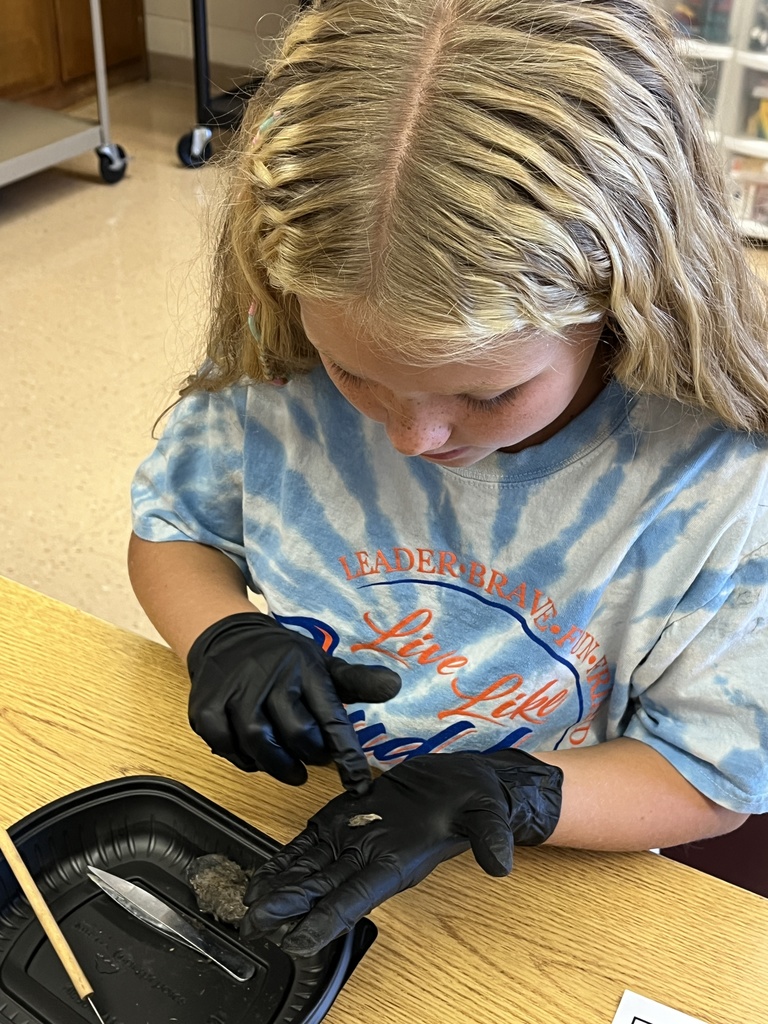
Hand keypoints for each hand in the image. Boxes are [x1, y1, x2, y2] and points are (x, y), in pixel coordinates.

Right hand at [186, 611, 400, 793]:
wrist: (228, 636)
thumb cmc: (285, 659)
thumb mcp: (322, 663)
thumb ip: (357, 681)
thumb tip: (395, 685)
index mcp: (306, 669)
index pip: (332, 717)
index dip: (347, 755)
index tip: (359, 785)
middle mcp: (272, 678)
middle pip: (297, 735)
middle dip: (310, 757)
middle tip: (313, 760)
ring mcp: (236, 692)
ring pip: (260, 744)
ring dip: (278, 765)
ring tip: (289, 768)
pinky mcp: (206, 706)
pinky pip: (226, 746)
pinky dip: (242, 759)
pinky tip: (254, 755)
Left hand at [240, 749, 562, 955]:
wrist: (464, 780)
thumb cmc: (476, 801)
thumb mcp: (487, 816)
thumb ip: (491, 839)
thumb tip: (502, 863)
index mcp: (396, 866)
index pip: (356, 901)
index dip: (325, 921)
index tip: (296, 942)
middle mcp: (368, 860)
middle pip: (320, 891)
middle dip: (286, 909)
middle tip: (252, 922)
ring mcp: (353, 840)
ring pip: (307, 870)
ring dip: (277, 887)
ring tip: (246, 901)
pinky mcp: (343, 819)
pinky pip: (308, 843)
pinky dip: (284, 859)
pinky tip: (262, 870)